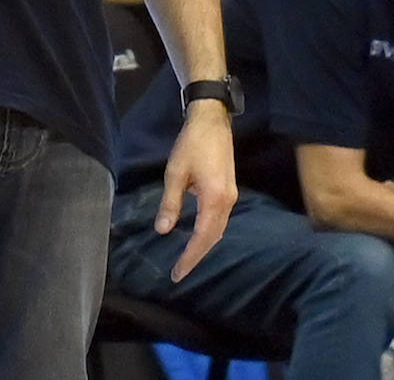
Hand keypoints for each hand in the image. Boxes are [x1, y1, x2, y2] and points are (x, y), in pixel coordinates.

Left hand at [155, 101, 237, 282]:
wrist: (212, 120)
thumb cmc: (191, 144)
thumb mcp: (175, 173)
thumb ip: (170, 203)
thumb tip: (162, 230)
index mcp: (214, 199)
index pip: (202, 238)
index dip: (190, 258)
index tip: (177, 274)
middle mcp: (227, 202)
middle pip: (213, 237)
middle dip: (197, 256)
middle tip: (179, 272)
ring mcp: (231, 195)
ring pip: (218, 229)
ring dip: (204, 245)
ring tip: (187, 258)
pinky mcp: (229, 189)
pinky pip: (220, 219)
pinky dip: (209, 231)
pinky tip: (198, 234)